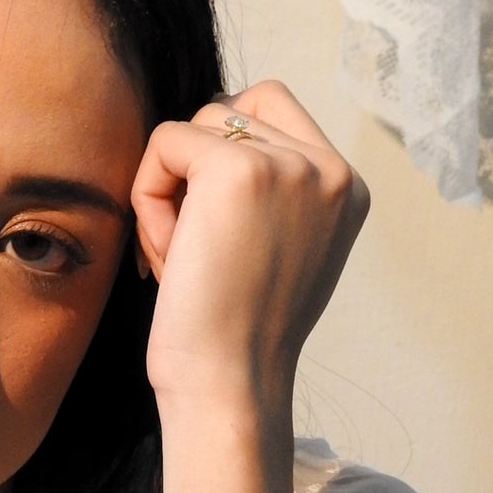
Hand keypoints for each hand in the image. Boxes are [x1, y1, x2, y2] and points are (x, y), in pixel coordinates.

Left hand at [132, 81, 369, 418]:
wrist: (229, 384)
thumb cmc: (236, 336)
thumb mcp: (279, 250)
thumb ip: (271, 190)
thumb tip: (214, 129)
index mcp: (346, 187)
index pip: (272, 108)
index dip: (220, 154)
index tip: (211, 230)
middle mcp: (329, 168)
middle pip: (229, 111)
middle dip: (193, 173)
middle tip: (187, 246)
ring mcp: (289, 164)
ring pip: (196, 125)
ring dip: (169, 189)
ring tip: (177, 256)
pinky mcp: (239, 170)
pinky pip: (165, 142)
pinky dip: (147, 196)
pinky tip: (165, 255)